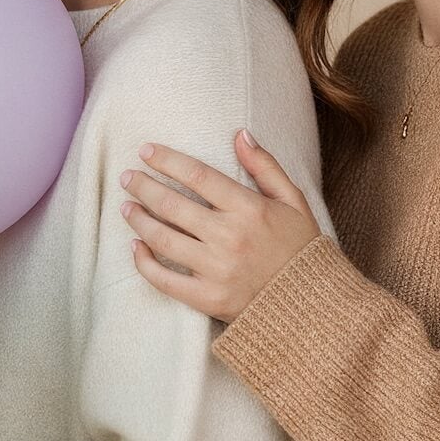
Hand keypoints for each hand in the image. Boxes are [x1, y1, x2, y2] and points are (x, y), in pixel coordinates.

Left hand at [120, 130, 319, 322]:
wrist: (313, 306)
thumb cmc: (301, 248)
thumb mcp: (293, 201)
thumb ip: (265, 166)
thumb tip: (240, 134)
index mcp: (249, 209)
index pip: (197, 175)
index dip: (167, 160)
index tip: (146, 151)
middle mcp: (229, 237)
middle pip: (172, 205)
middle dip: (144, 186)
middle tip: (127, 177)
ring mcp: (216, 270)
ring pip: (163, 239)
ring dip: (138, 220)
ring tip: (126, 207)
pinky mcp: (208, 298)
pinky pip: (165, 279)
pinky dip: (144, 262)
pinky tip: (135, 247)